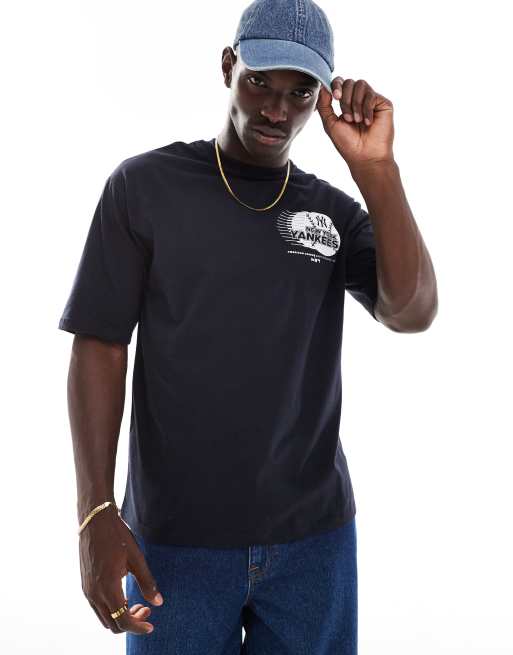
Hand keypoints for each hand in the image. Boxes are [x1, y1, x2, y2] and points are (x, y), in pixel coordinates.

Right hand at [79, 506, 163, 634]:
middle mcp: (94, 593)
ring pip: (104, 618)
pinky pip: (98, 607)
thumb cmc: (117, 537)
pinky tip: (124, 596)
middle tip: (147, 609)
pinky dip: (112, 609)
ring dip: (121, 617)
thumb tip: (158, 602)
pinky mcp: (85, 585)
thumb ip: (147, 582)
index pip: (123, 620)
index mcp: (108, 588)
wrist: (95, 521)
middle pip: (112, 624)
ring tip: (138, 604)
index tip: (151, 625)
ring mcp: (87, 590)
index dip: (138, 627)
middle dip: (131, 623)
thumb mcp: (136, 558)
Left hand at [316, 76, 394, 169]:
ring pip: (361, 85)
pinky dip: (366, 109)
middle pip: (349, 82)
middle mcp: (358, 99)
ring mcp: (371, 100)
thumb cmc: (348, 144)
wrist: (365, 156)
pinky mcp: (383, 103)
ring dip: (355, 104)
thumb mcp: (330, 123)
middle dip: (345, 100)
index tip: (335, 97)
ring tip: (357, 121)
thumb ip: (324, 105)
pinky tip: (368, 123)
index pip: (340, 82)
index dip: (336, 85)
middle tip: (348, 119)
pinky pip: (372, 95)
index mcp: (346, 102)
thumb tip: (322, 87)